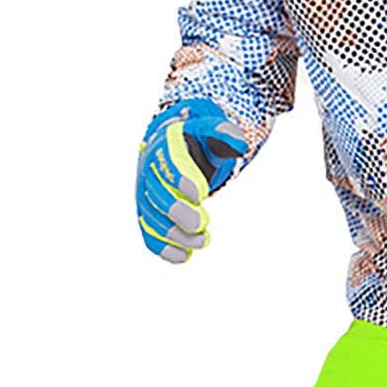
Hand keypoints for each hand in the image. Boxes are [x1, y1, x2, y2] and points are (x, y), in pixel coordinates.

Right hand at [136, 98, 249, 261]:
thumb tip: (240, 143)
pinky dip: (163, 248)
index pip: (169, 163)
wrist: (176, 146)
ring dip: (174, 235)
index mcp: (164, 147)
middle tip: (202, 223)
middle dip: (178, 212)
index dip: (181, 179)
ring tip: (203, 240)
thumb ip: (224, 134)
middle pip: (157, 195)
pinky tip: (183, 256)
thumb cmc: (196, 139)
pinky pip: (148, 233)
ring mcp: (146, 194)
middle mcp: (150, 171)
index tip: (201, 194)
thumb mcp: (210, 131)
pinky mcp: (148, 213)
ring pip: (151, 219)